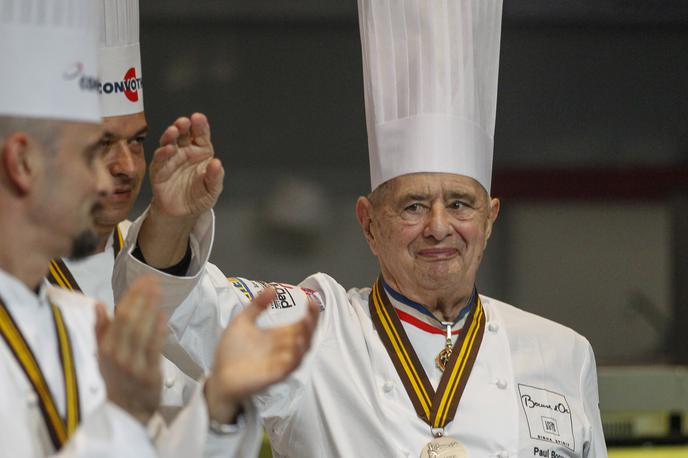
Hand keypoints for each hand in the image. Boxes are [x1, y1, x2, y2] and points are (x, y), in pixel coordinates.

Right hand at [95, 276, 166, 424]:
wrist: (127, 411)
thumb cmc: (116, 378)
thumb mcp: (103, 354)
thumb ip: (101, 329)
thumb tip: (97, 304)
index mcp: (105, 348)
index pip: (118, 316)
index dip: (131, 296)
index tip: (142, 280)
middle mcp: (117, 356)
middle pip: (130, 321)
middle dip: (142, 298)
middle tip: (153, 279)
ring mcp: (133, 366)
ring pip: (142, 332)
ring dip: (151, 309)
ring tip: (159, 291)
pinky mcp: (149, 375)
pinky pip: (154, 349)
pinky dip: (158, 331)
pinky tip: (164, 316)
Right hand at [149, 112, 223, 219]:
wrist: (183, 213)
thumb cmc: (199, 197)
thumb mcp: (213, 189)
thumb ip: (216, 176)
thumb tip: (217, 163)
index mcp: (201, 152)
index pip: (201, 135)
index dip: (200, 126)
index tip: (199, 118)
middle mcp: (185, 152)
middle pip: (183, 134)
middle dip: (182, 126)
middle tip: (184, 121)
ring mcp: (171, 159)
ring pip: (169, 142)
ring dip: (170, 135)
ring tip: (174, 130)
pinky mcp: (159, 170)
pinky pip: (160, 159)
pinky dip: (163, 153)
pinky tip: (169, 149)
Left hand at [204, 288, 318, 422]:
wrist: (219, 375)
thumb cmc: (232, 351)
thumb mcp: (243, 321)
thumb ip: (257, 305)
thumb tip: (272, 288)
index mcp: (278, 335)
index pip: (300, 323)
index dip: (309, 313)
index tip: (311, 300)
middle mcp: (283, 348)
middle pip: (306, 336)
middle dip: (311, 323)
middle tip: (310, 311)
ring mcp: (280, 362)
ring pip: (302, 351)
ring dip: (306, 338)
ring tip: (305, 323)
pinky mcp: (274, 375)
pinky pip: (290, 367)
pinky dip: (296, 356)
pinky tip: (296, 345)